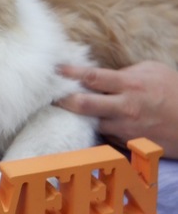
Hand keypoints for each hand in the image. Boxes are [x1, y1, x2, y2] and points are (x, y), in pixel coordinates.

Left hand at [55, 61, 177, 158]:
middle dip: (63, 100)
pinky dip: (97, 128)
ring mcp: (126, 129)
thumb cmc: (174, 91)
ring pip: (91, 123)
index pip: (92, 77)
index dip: (70, 72)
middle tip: (48, 95)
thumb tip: (103, 75)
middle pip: (83, 104)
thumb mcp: (152, 71)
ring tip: (62, 110)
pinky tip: (90, 123)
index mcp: (129, 85)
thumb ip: (125, 72)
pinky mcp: (129, 144)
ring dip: (77, 118)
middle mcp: (124, 108)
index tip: (55, 69)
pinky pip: (106, 135)